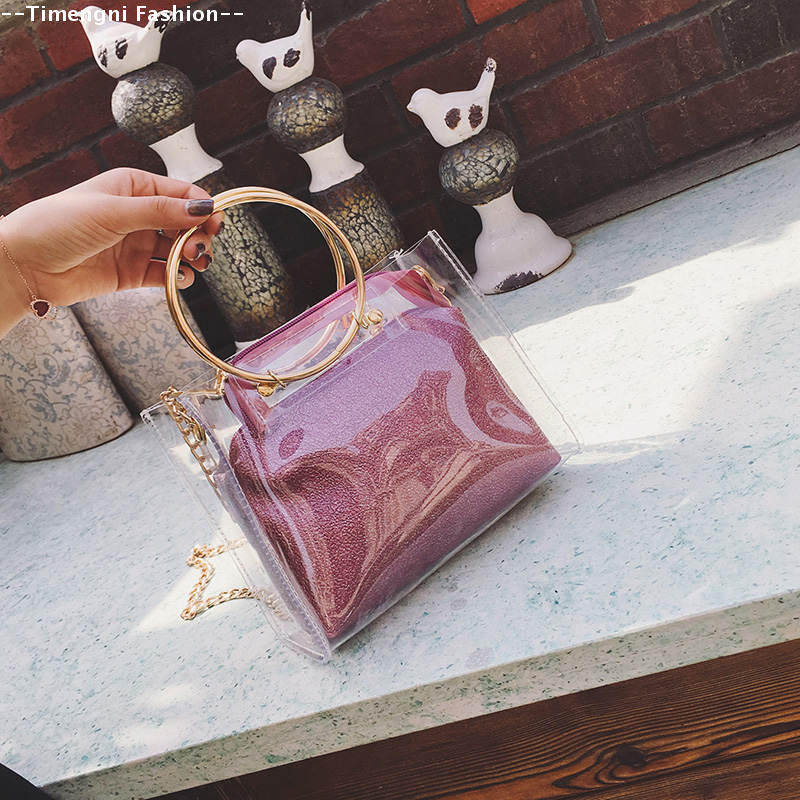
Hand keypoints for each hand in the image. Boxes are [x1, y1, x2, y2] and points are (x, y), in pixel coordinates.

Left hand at [0, 168, 222, 336]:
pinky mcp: (132, 272)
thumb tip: (202, 207)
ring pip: (178, 250)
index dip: (202, 206)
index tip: (215, 222)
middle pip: (185, 222)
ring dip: (192, 257)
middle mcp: (138, 214)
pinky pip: (165, 273)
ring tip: (194, 264)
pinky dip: (177, 277)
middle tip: (201, 248)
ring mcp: (136, 244)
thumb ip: (160, 211)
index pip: (180, 193)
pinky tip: (179, 278)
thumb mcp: (112, 211)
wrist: (25, 265)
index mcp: (133, 187)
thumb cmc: (57, 225)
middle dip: (199, 234)